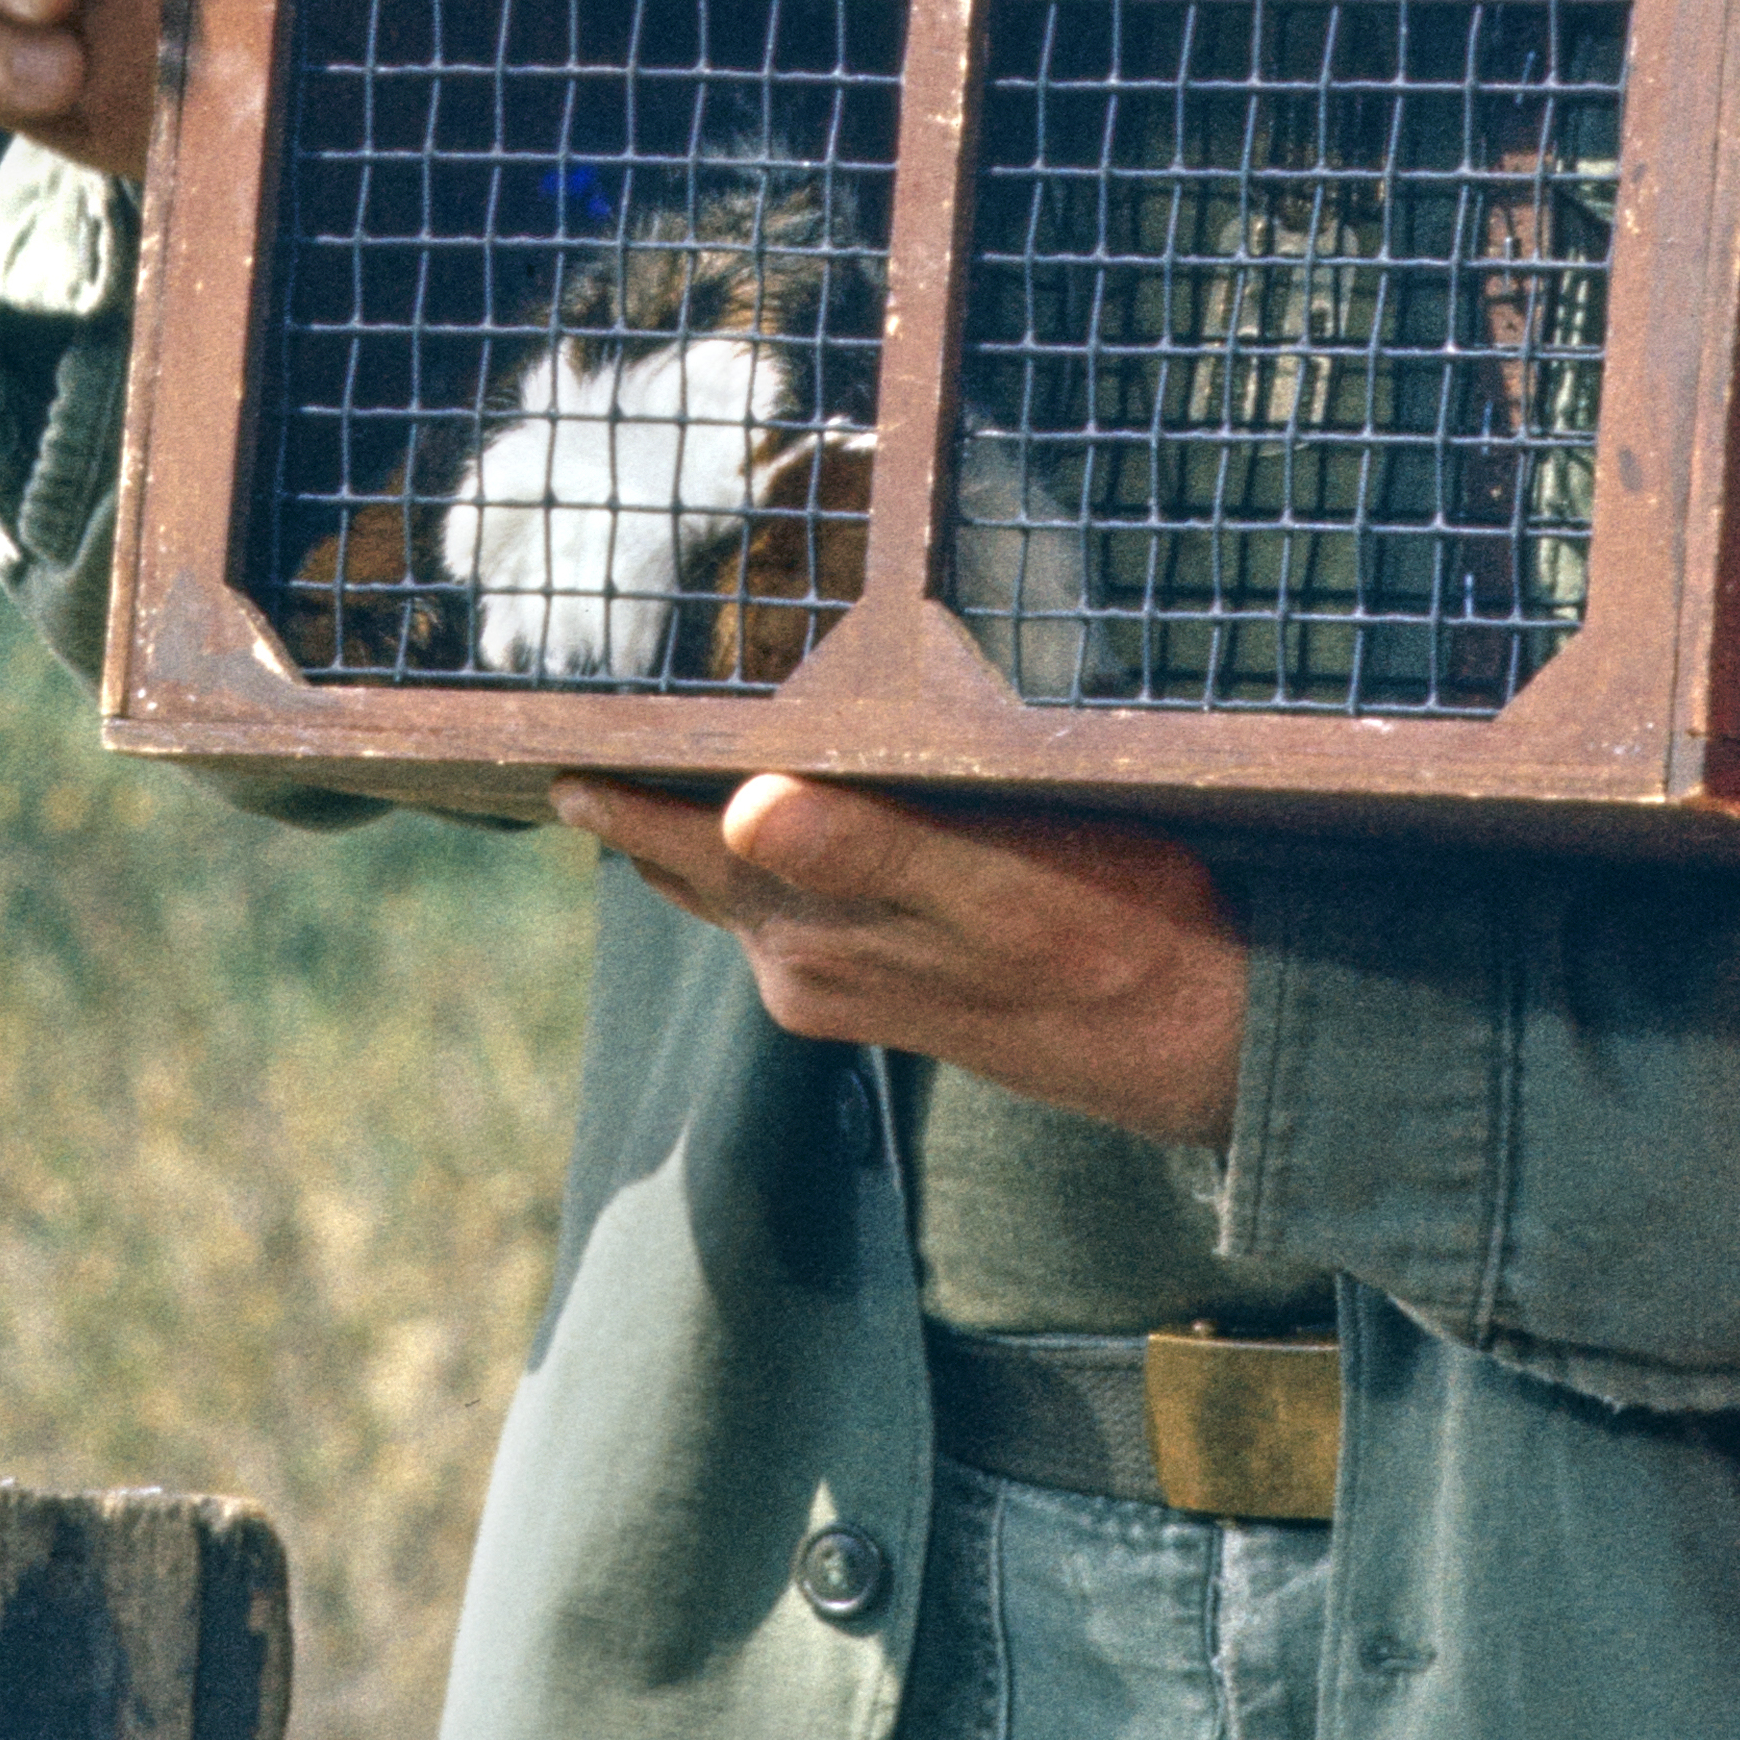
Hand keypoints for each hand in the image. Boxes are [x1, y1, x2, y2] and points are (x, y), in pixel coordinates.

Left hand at [558, 774, 1248, 1144]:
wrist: (1202, 1045)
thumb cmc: (1118, 939)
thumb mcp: (998, 885)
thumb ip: (868, 849)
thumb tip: (740, 812)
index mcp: (811, 932)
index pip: (663, 837)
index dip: (604, 772)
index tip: (536, 706)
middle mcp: (801, 963)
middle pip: (676, 858)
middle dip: (625, 786)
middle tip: (562, 695)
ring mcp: (839, 977)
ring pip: (723, 879)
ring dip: (678, 815)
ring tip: (630, 736)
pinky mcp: (884, 982)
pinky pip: (779, 899)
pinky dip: (746, 844)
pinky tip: (752, 799)